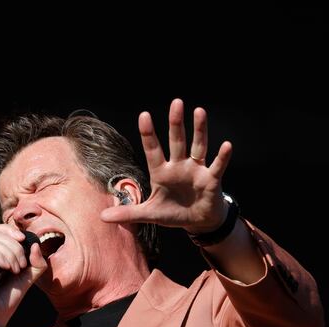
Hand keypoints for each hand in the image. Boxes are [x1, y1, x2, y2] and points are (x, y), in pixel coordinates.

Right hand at [0, 224, 47, 326]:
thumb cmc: (8, 297)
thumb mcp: (28, 277)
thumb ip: (37, 263)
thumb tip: (36, 245)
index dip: (10, 230)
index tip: (23, 240)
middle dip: (14, 247)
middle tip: (22, 265)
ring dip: (9, 254)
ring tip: (15, 270)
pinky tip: (6, 268)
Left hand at [100, 98, 232, 233]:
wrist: (198, 221)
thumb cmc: (173, 212)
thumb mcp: (149, 214)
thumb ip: (128, 213)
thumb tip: (102, 217)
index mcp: (161, 172)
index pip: (153, 150)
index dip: (149, 134)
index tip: (144, 115)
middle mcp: (179, 166)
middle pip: (177, 141)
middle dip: (176, 123)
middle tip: (176, 102)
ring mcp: (196, 170)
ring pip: (198, 146)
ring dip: (199, 130)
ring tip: (199, 111)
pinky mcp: (211, 179)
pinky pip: (217, 166)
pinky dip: (222, 156)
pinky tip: (226, 145)